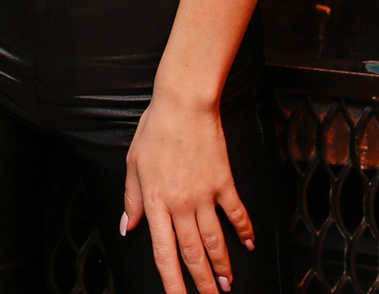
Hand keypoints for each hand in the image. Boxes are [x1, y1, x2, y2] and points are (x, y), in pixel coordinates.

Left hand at [121, 92, 254, 293]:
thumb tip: (128, 226)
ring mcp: (204, 194)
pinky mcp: (223, 181)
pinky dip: (244, 229)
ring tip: (227, 284)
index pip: (163, 252)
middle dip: (201, 282)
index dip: (171, 281)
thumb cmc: (155, 130)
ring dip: (222, 265)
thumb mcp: (133, 164)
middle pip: (193, 253)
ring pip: (215, 240)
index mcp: (156, 202)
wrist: (184, 103)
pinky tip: (249, 243)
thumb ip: (132, 199)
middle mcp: (181, 204)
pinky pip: (236, 212)